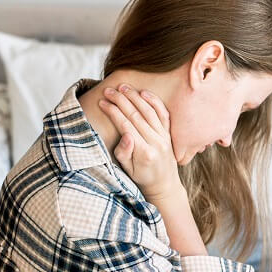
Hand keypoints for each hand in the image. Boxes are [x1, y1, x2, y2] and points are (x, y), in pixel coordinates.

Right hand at [98, 83, 181, 200]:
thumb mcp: (127, 170)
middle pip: (136, 115)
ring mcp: (164, 137)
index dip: (113, 112)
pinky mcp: (169, 133)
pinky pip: (163, 114)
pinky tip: (143, 92)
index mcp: (144, 153)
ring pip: (149, 111)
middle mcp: (156, 142)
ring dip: (135, 97)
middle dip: (121, 101)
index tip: (102, 102)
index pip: (126, 126)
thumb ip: (124, 153)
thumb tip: (126, 135)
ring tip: (123, 87)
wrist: (164, 184)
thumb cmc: (141, 177)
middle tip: (109, 90)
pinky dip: (154, 101)